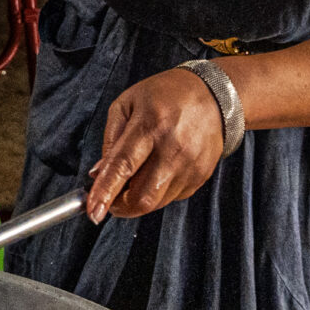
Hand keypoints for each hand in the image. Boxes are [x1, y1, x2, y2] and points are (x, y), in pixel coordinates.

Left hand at [86, 67, 226, 222]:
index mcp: (150, 125)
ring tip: (135, 179)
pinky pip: (172, 197)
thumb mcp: (127, 103)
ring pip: (156, 202)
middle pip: (142, 196)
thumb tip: (97, 174)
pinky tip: (157, 172)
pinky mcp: (201, 175)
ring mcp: (191, 164)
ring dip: (137, 199)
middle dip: (120, 205)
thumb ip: (110, 139)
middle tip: (111, 197)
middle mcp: (173, 148)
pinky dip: (157, 193)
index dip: (106, 191)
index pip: (123, 165)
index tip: (93, 213)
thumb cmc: (165, 96)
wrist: (215, 96)